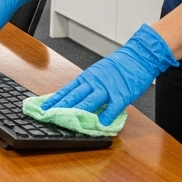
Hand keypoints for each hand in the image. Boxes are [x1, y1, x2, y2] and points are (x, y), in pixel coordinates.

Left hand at [41, 24, 177, 125]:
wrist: (138, 57)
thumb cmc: (118, 66)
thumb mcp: (98, 73)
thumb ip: (88, 86)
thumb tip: (74, 99)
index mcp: (87, 77)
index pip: (67, 90)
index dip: (55, 99)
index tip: (43, 107)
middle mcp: (94, 82)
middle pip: (74, 96)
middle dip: (60, 107)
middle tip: (48, 116)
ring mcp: (108, 88)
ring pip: (89, 101)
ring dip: (77, 112)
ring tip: (67, 121)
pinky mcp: (122, 94)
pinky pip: (113, 107)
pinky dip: (107, 116)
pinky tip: (101, 124)